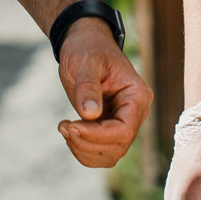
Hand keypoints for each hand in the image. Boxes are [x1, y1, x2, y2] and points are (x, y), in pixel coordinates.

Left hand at [56, 21, 151, 166]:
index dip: (97, 135)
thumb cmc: (87, 48)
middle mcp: (136, 112)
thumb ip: (88, 88)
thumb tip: (91, 114)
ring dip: (83, 149)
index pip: (125, 130)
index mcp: (137, 95)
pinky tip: (69, 131)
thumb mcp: (85, 63)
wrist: (84, 44)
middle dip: (87, 142)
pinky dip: (82, 149)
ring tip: (64, 127)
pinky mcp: (110, 128)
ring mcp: (124, 122)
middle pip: (118, 146)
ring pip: (110, 155)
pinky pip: (101, 151)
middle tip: (64, 125)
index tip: (71, 126)